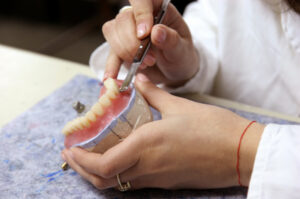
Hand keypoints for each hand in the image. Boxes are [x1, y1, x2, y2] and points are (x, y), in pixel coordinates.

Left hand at [62, 74, 264, 189]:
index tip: (70, 149)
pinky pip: (135, 183)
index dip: (81, 161)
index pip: (103, 164)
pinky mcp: (167, 183)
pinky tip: (120, 159)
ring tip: (91, 157)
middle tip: (73, 156)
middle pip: (104, 180)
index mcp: (147, 145)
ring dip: (99, 173)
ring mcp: (158, 178)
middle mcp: (148, 166)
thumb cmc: (213, 128)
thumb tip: (140, 82)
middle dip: (82, 170)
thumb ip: (153, 94)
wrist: (240, 152)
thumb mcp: (180, 106)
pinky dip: (119, 174)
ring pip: (118, 184)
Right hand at [102, 0, 198, 86]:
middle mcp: (140, 16)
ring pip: (112, 32)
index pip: (142, 0)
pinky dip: (111, 65)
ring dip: (125, 52)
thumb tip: (156, 31)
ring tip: (143, 65)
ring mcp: (127, 31)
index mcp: (158, 8)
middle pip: (123, 19)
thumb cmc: (181, 55)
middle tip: (151, 60)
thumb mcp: (182, 48)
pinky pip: (110, 52)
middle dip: (134, 43)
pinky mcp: (121, 48)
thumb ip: (171, 40)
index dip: (140, 14)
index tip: (144, 34)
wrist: (175, 71)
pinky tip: (112, 76)